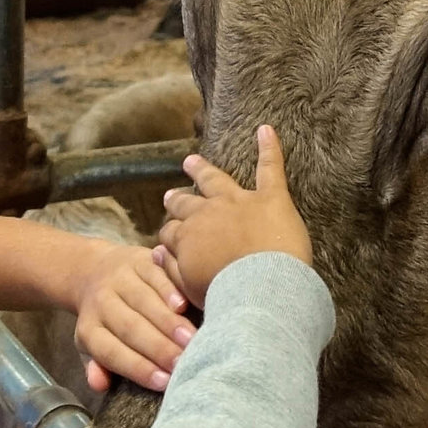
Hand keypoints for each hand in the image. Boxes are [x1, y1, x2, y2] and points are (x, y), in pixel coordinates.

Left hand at [73, 244, 192, 396]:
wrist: (92, 270)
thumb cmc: (102, 319)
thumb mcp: (90, 345)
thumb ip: (98, 366)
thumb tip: (100, 385)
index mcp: (89, 328)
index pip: (111, 351)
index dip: (137, 367)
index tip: (164, 382)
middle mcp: (101, 302)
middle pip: (130, 327)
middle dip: (158, 347)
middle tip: (183, 363)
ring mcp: (121, 278)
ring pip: (144, 301)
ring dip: (168, 321)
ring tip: (190, 340)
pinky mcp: (139, 260)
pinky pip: (155, 275)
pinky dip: (169, 289)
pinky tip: (184, 305)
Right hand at [157, 124, 312, 305]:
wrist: (261, 289)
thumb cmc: (227, 297)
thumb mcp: (190, 289)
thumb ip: (171, 268)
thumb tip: (156, 252)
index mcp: (188, 238)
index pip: (171, 232)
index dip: (170, 235)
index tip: (169, 238)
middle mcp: (208, 213)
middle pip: (187, 203)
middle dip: (178, 201)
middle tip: (171, 196)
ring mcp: (238, 202)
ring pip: (216, 179)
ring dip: (203, 169)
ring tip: (192, 161)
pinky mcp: (271, 198)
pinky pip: (270, 167)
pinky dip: (270, 148)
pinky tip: (266, 130)